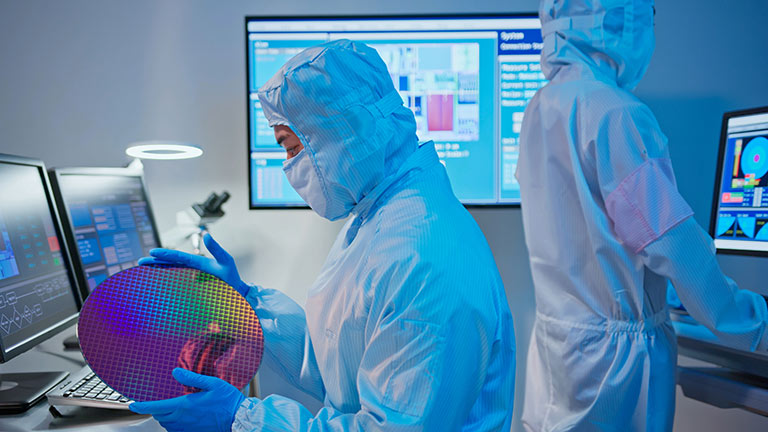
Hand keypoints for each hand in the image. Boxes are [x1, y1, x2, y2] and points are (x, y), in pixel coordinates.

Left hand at [129, 368, 245, 431]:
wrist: (239, 418)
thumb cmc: (228, 401)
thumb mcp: (212, 383)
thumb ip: (192, 378)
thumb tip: (176, 372)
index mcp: (185, 405)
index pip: (157, 407)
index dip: (142, 406)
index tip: (133, 404)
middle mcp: (183, 419)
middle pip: (160, 417)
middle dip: (156, 410)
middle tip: (159, 404)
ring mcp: (187, 428)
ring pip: (167, 425)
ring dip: (165, 418)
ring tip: (171, 410)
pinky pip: (176, 431)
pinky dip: (174, 425)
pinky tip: (182, 420)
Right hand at [138, 234, 249, 296]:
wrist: (236, 291)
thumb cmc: (232, 276)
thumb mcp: (226, 261)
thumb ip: (216, 249)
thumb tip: (206, 235)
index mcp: (198, 261)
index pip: (179, 256)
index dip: (166, 254)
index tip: (153, 252)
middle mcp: (193, 268)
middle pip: (171, 263)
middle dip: (156, 261)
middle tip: (141, 261)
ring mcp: (191, 276)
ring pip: (171, 271)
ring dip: (158, 270)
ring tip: (143, 268)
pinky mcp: (192, 286)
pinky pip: (176, 281)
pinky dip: (165, 280)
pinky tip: (156, 281)